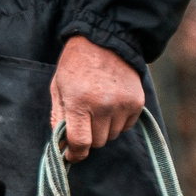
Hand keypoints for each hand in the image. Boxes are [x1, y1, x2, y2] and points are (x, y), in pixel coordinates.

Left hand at [49, 34, 144, 162]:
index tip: (71, 154)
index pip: (80, 143)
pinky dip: (118, 121)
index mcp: (79, 102)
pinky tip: (112, 104)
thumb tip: (61, 147)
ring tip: (98, 107)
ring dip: (104, 128)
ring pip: (112, 136)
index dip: (74, 154)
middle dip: (89, 136)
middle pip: (97, 142)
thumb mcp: (58, 88)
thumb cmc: (76, 65)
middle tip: (85, 119)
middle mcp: (103, 105)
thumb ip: (58, 118)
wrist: (105, 41)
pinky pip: (126, 126)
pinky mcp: (137, 102)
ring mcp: (122, 104)